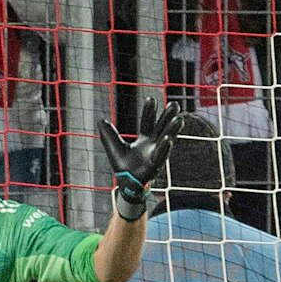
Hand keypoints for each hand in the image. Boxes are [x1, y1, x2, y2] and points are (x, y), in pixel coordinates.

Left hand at [99, 97, 184, 220]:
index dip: (149, 111)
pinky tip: (168, 139)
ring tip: (180, 119)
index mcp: (144, 139)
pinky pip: (161, 155)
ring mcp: (156, 154)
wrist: (126, 183)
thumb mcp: (113, 146)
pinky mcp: (155, 165)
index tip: (151, 98)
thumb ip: (108, 134)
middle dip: (168, 116)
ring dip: (172, 129)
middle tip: (175, 104)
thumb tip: (100, 120)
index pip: (147, 122)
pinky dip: (164, 147)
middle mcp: (153, 144)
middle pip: (161, 127)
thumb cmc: (122, 165)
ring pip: (166, 139)